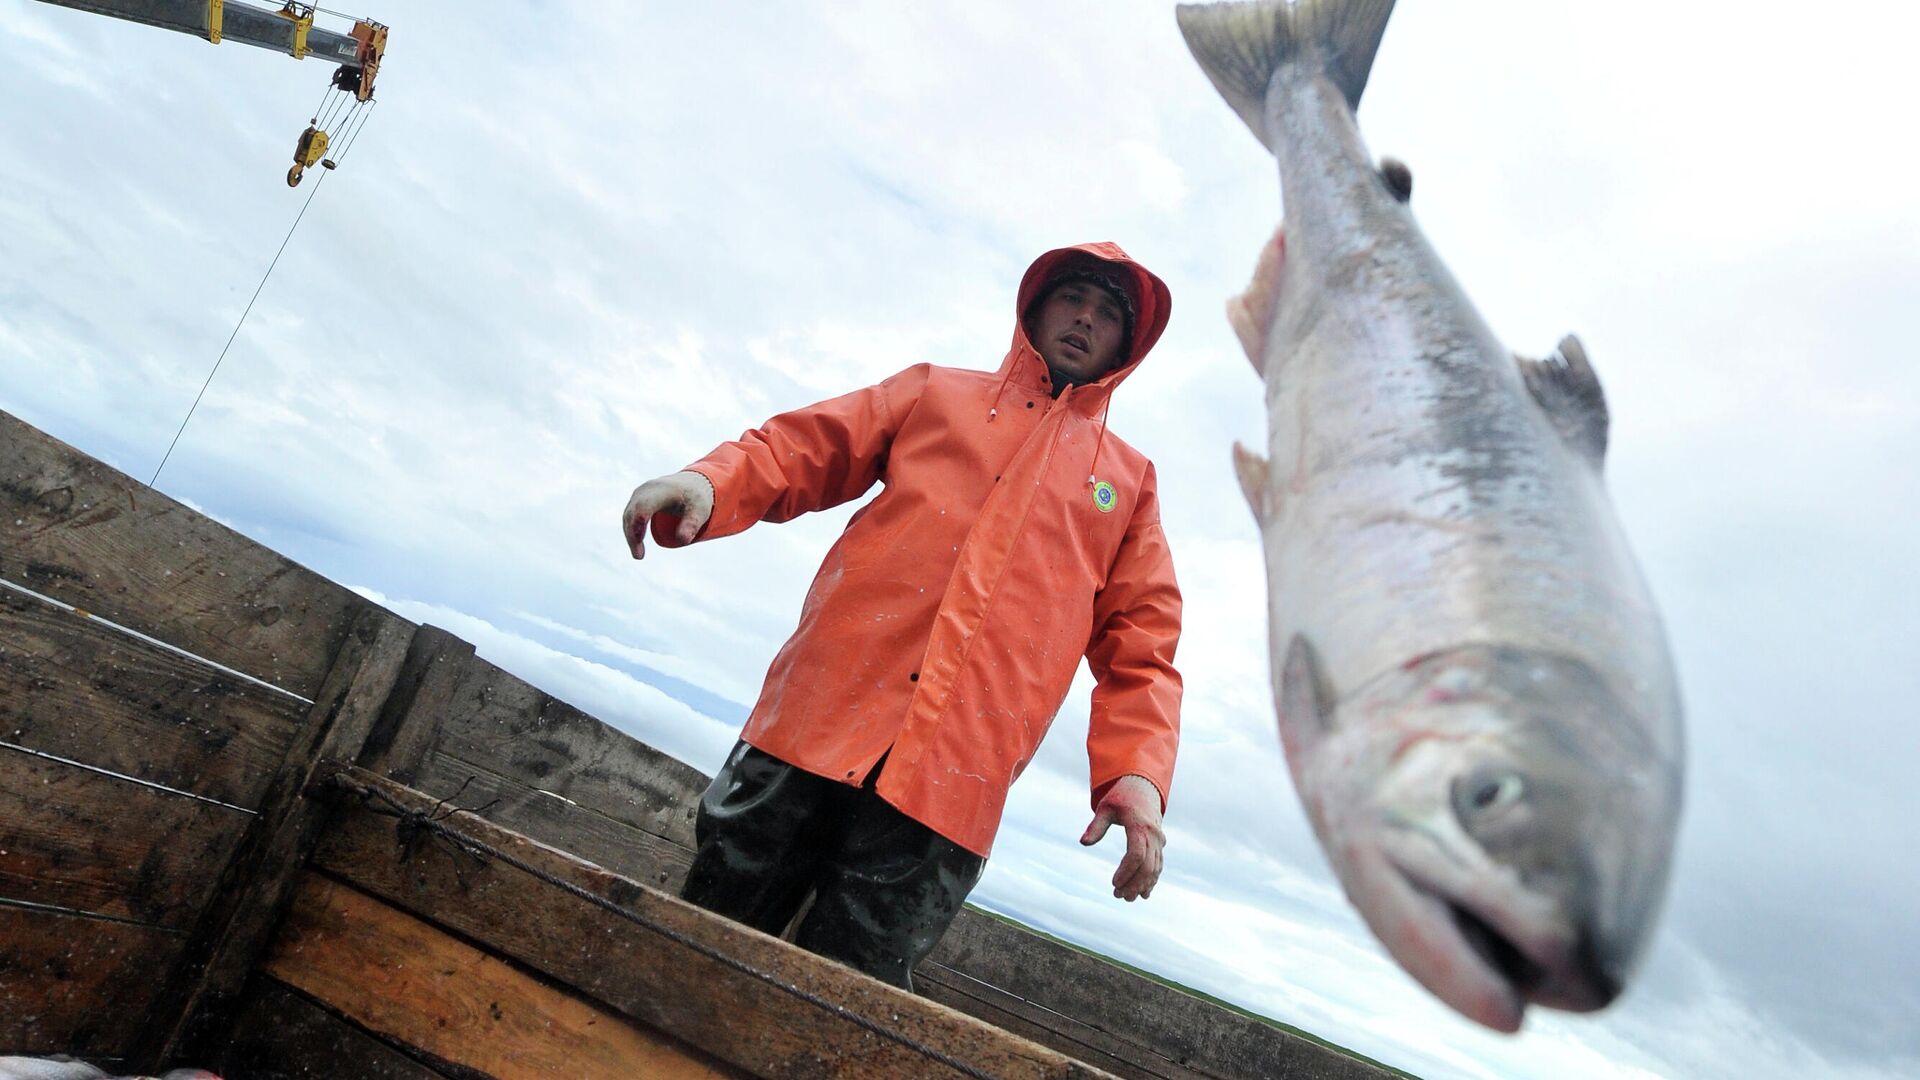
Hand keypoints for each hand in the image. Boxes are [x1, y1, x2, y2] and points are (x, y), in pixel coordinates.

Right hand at [622, 471, 713, 558]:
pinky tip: (638, 546)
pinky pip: (630, 517)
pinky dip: (632, 532)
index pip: (646, 504)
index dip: (639, 519)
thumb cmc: (695, 499)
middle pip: (634, 512)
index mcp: (664, 489)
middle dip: (633, 534)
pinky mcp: (636, 500)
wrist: (690, 484)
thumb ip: (692, 524)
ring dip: (631, 536)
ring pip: (629, 516)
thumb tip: (683, 540)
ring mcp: (640, 494)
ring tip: (639, 555)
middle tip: (639, 557)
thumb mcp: (700, 511)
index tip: (639, 538)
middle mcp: (648, 489)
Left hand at [1079, 774, 1164, 901]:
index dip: (1126, 871)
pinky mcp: (1160, 844)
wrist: (1143, 786)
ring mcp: (1159, 840)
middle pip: (1147, 865)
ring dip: (1143, 885)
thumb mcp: (1105, 807)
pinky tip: (1144, 893)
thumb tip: (1083, 842)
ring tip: (1128, 898)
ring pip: (1155, 867)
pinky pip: (1158, 864)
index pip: (1136, 854)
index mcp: (1139, 825)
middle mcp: (1153, 834)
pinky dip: (1152, 879)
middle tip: (1119, 896)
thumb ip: (1096, 826)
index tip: (1113, 883)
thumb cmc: (1121, 796)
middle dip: (1134, 884)